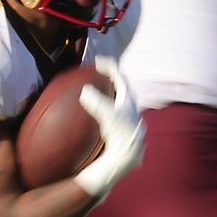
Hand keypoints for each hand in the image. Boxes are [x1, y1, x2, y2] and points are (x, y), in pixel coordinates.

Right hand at [74, 56, 143, 196]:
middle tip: (99, 72)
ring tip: (100, 89)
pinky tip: (100, 112)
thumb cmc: (119, 133)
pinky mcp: (124, 126)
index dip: (108, 66)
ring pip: (119, 97)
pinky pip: (115, 108)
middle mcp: (131, 104)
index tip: (97, 61)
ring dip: (109, 91)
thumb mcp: (106, 114)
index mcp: (128, 97)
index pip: (119, 75)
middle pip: (121, 85)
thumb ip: (95, 100)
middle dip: (110, 76)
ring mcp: (128, 115)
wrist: (127, 154)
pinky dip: (107, 103)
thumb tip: (84, 91)